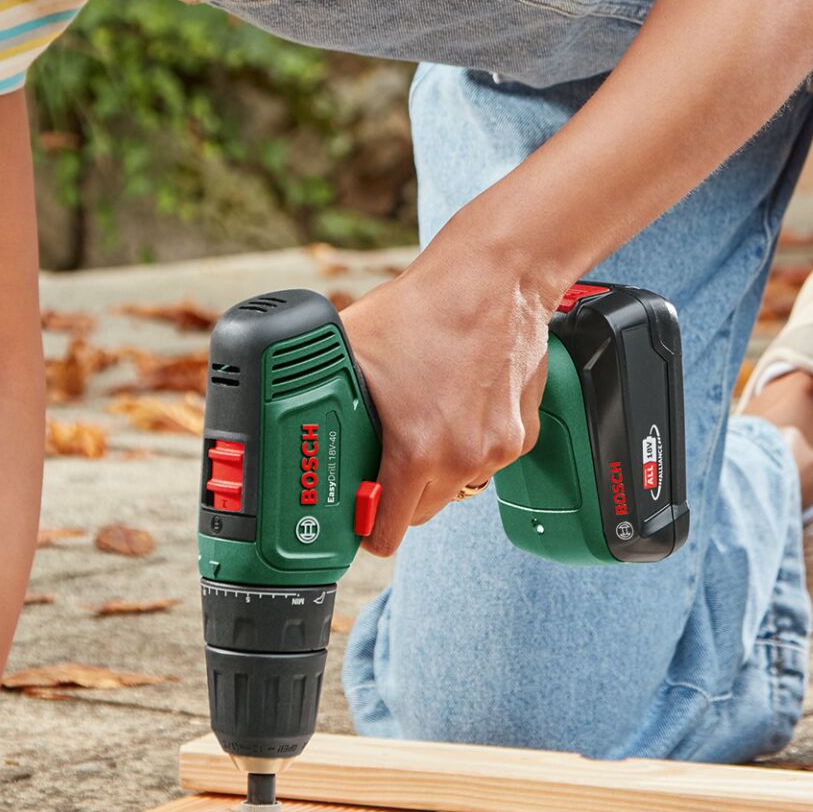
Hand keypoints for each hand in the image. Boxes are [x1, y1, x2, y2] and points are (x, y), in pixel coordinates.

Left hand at [340, 231, 560, 555]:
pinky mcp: (523, 433)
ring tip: (423, 421)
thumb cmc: (426, 308)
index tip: (357, 515)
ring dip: (436, 469)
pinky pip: (487, 459)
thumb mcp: (351, 349)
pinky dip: (471, 444)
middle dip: (397, 494)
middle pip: (419, 513)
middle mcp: (461, 459)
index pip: (386, 533)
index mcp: (416, 451)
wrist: (493, 278)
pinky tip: (459, 405)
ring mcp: (497, 449)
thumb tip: (289, 413)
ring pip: (455, 485)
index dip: (364, 526)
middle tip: (384, 457)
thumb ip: (322, 393)